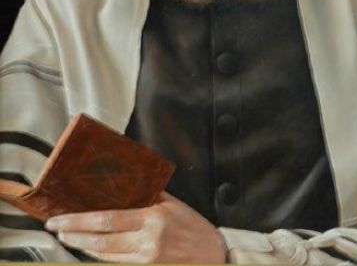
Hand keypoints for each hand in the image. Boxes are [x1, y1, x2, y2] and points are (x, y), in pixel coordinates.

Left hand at [45, 191, 226, 262]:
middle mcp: (148, 241)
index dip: (80, 221)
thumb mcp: (174, 206)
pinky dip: (100, 256)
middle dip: (74, 234)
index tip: (61, 218)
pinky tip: (89, 248)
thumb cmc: (195, 228)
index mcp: (154, 218)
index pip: (108, 219)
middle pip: (101, 240)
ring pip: (105, 255)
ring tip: (67, 237)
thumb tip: (125, 184)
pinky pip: (116, 263)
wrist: (216, 258)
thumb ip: (150, 197)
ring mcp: (147, 260)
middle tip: (56, 227)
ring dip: (82, 246)